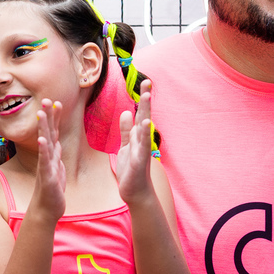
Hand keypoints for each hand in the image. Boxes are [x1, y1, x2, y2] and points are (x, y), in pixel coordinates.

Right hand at [28, 99, 65, 221]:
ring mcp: (46, 166)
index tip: (57, 102)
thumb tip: (56, 143)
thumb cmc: (52, 191)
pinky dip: (43, 150)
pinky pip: (44, 161)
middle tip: (47, 99)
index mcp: (51, 155)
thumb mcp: (57, 169)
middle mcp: (47, 158)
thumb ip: (55, 155)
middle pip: (48, 133)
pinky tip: (42, 139)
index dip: (55, 118)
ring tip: (41, 114)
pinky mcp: (46, 176)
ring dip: (43, 128)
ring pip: (45, 143)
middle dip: (48, 116)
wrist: (47, 210)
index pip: (53, 133)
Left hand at [116, 80, 154, 203]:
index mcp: (137, 136)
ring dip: (145, 111)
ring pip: (144, 127)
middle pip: (144, 116)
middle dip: (145, 99)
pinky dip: (144, 134)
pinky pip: (142, 144)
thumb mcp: (126, 146)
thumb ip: (127, 130)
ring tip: (146, 96)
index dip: (141, 99)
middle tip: (147, 82)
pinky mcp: (139, 160)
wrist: (135, 192)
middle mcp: (142, 140)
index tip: (145, 82)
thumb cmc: (130, 170)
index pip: (140, 113)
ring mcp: (142, 149)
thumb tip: (126, 112)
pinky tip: (145, 123)